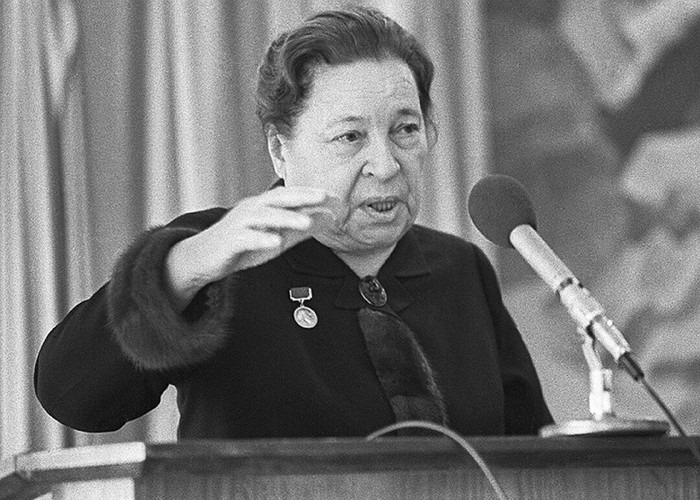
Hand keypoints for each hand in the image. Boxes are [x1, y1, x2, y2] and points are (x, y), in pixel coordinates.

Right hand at [165, 186, 335, 309]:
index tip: (336, 197)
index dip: (313, 195)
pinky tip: (276, 241)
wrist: (203, 258)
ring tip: (306, 221)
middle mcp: (252, 209)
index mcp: (264, 207)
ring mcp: (240, 223)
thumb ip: (301, 230)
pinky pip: (247, 237)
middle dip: (302, 195)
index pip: (291, 196)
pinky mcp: (230, 240)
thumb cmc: (241, 245)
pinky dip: (262, 237)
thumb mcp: (276, 237)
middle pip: (279, 198)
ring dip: (286, 217)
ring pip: (264, 216)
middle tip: (324, 196)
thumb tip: (328, 219)